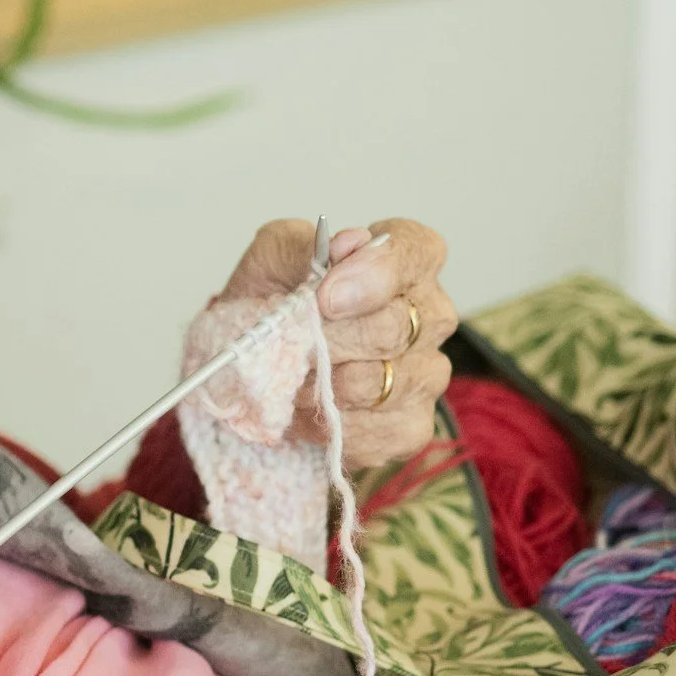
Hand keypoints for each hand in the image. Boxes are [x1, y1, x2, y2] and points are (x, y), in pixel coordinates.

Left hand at [218, 219, 457, 469]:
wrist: (247, 371)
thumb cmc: (268, 308)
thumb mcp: (269, 264)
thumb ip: (305, 248)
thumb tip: (349, 243)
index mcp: (402, 263)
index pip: (416, 252)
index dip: (374, 273)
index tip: (324, 297)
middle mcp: (428, 316)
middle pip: (396, 327)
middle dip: (329, 341)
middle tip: (292, 346)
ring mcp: (427, 373)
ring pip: (388, 383)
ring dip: (325, 386)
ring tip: (291, 382)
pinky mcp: (412, 426)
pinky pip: (381, 432)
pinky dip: (331, 427)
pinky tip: (305, 416)